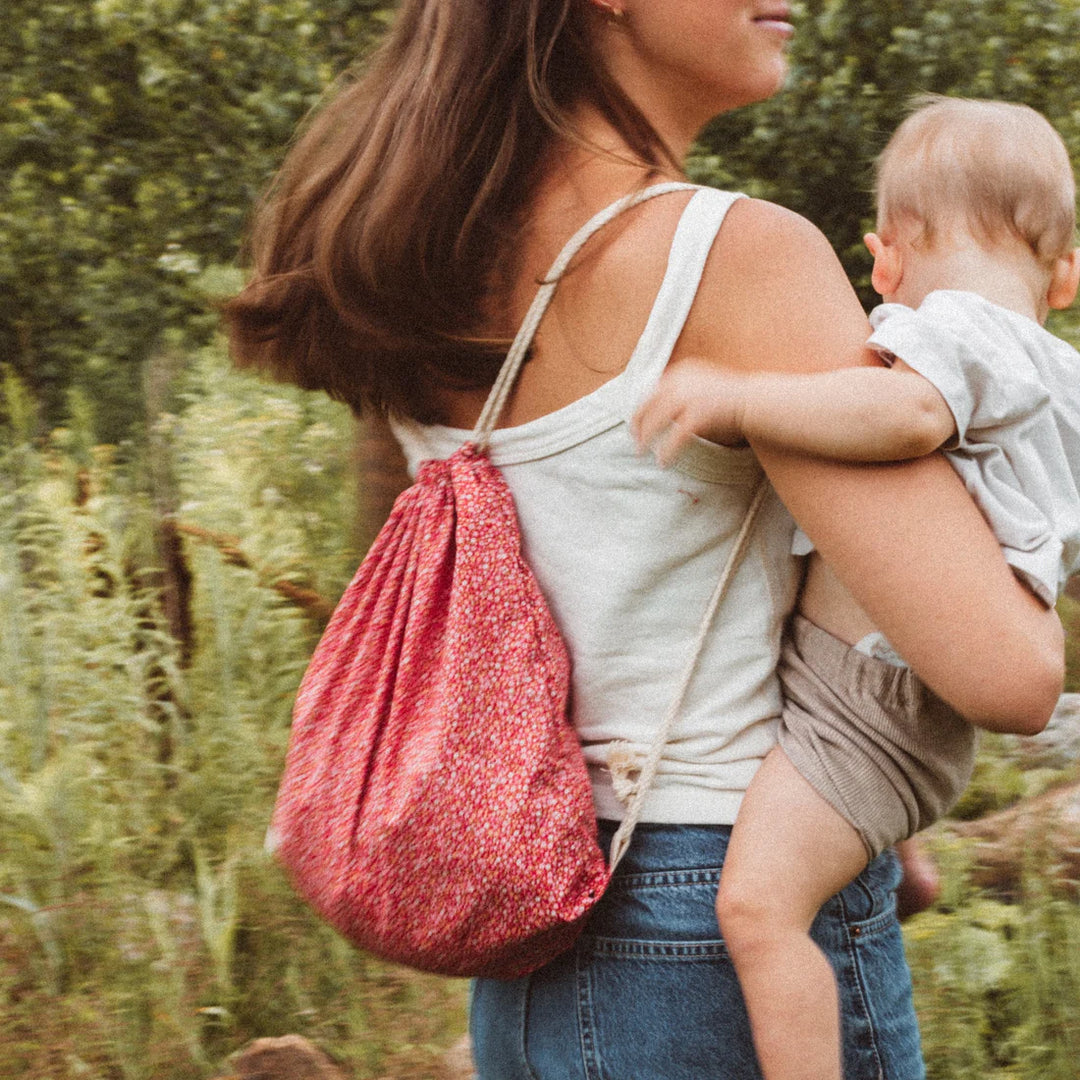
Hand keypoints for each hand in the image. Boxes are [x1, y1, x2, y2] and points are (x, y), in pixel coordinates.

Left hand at [632, 358, 747, 465]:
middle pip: (649, 405)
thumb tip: (659, 408)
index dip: (640, 410)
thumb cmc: (730, 397)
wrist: (755, 399)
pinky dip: (667, 451)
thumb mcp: (701, 384)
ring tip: (641, 453)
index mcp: (681, 372)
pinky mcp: (699, 414)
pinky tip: (663, 462)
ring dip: (647, 439)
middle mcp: (681, 381)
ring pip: (657, 421)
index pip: (651, 391)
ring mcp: (690, 397)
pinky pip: (676, 437)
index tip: (635, 424)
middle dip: (638, 425)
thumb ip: (681, 390)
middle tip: (635, 441)